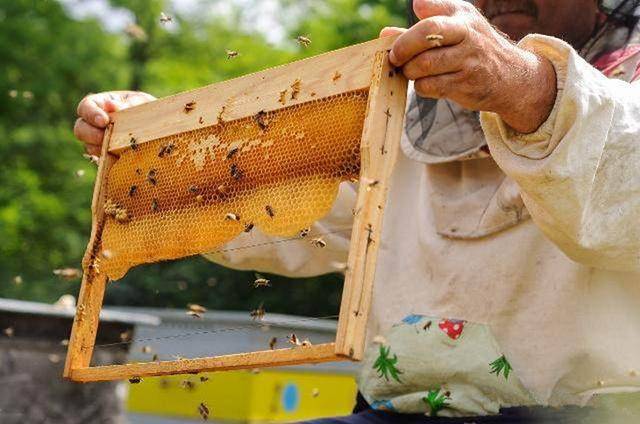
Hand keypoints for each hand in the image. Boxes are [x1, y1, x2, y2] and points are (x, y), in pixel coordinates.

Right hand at [73, 91, 155, 155]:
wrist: (159, 126)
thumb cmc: (148, 109)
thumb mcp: (141, 102)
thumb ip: (128, 104)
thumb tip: (111, 105)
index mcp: (100, 104)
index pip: (85, 107)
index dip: (91, 114)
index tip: (104, 121)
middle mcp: (94, 123)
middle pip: (80, 128)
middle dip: (91, 134)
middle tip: (106, 137)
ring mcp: (98, 140)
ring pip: (88, 146)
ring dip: (100, 148)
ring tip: (117, 147)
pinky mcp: (107, 155)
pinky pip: (101, 159)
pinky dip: (109, 158)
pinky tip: (121, 156)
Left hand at [381, 0, 555, 133]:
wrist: (511, 76)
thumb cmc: (475, 46)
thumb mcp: (457, 25)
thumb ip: (421, 27)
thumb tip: (385, 32)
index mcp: (462, 18)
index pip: (430, 19)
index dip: (406, 33)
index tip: (392, 41)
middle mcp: (468, 36)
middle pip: (425, 38)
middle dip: (402, 51)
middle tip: (396, 59)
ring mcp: (468, 62)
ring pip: (424, 65)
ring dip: (410, 71)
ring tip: (413, 71)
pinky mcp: (466, 85)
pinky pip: (431, 87)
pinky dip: (422, 87)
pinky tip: (427, 83)